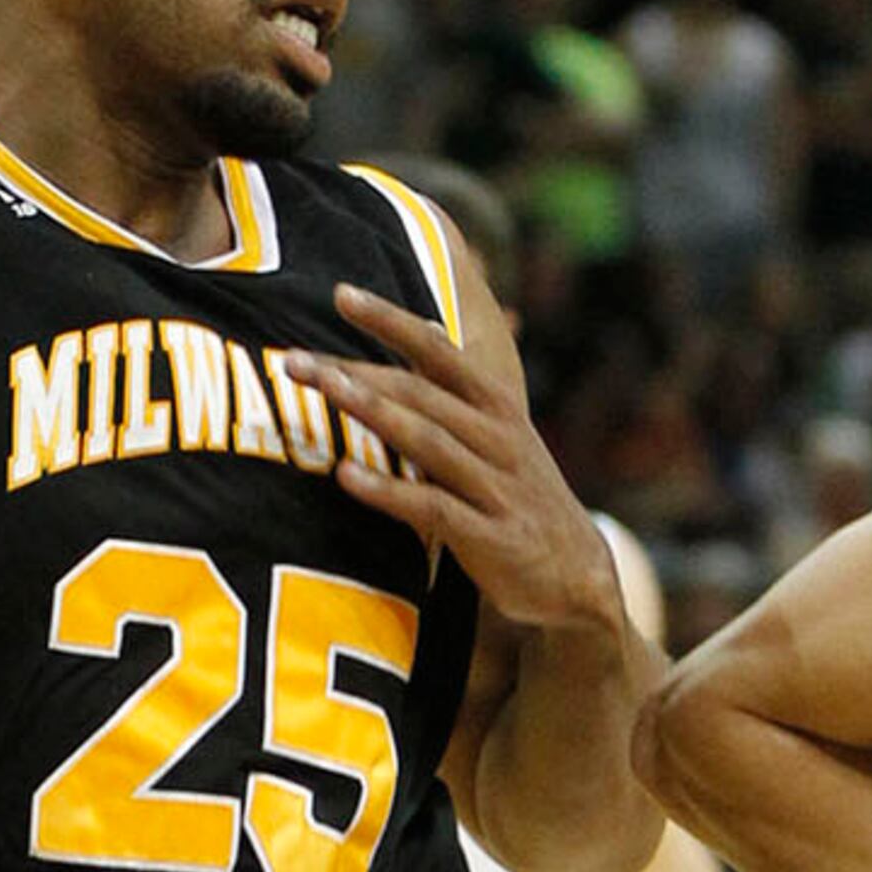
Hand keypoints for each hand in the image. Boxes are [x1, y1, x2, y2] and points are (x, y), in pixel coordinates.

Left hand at [297, 288, 631, 640]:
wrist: (578, 576)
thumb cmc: (521, 498)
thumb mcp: (501, 435)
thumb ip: (458, 391)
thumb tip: (421, 331)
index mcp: (496, 405)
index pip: (438, 349)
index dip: (390, 320)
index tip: (341, 295)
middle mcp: (497, 436)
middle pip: (419, 391)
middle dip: (354, 371)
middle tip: (293, 359)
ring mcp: (494, 485)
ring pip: (426, 440)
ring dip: (372, 413)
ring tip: (323, 394)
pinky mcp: (489, 536)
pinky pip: (432, 507)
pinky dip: (389, 490)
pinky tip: (346, 478)